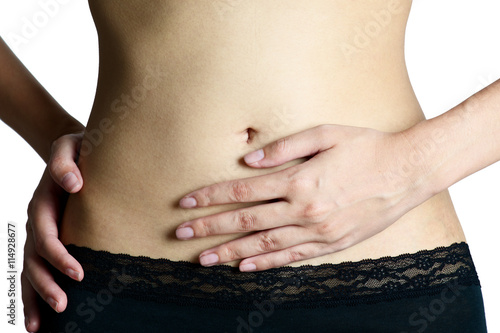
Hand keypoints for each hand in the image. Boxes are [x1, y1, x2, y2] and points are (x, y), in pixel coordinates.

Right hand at [22, 132, 84, 331]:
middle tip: (63, 305)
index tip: (79, 273)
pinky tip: (40, 319)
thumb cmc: (78, 150)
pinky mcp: (48, 239)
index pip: (46, 235)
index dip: (59, 256)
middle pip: (34, 259)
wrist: (75, 152)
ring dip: (35, 297)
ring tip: (41, 327)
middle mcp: (37, 221)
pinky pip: (37, 269)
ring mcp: (39, 232)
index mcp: (42, 202)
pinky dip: (35, 294)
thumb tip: (73, 184)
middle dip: (46, 284)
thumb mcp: (70, 146)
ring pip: (30, 270)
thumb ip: (66, 161)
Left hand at [176, 124, 429, 271]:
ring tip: (203, 259)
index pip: (242, 191)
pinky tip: (245, 268)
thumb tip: (248, 160)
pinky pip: (291, 257)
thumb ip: (285, 148)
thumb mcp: (326, 134)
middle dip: (209, 227)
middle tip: (180, 234)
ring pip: (263, 245)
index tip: (186, 203)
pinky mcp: (331, 244)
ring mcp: (317, 231)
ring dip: (230, 252)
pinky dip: (266, 264)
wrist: (407, 171)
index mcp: (299, 180)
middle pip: (245, 221)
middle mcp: (303, 210)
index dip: (211, 196)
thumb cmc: (366, 146)